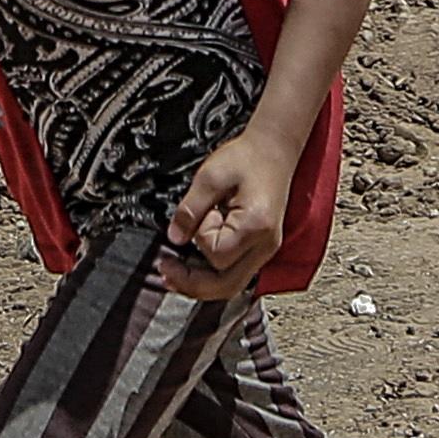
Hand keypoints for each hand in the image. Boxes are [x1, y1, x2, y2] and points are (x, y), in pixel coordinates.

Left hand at [161, 128, 289, 299]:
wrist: (273, 151)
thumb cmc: (247, 158)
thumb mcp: (210, 176)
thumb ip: (190, 209)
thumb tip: (174, 239)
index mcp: (255, 226)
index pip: (218, 254)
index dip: (200, 238)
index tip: (202, 213)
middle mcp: (264, 246)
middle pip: (226, 286)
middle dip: (192, 284)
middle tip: (164, 269)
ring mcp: (264, 251)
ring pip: (230, 286)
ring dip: (200, 286)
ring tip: (173, 275)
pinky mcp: (259, 250)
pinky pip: (234, 276)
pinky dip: (212, 278)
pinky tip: (193, 269)